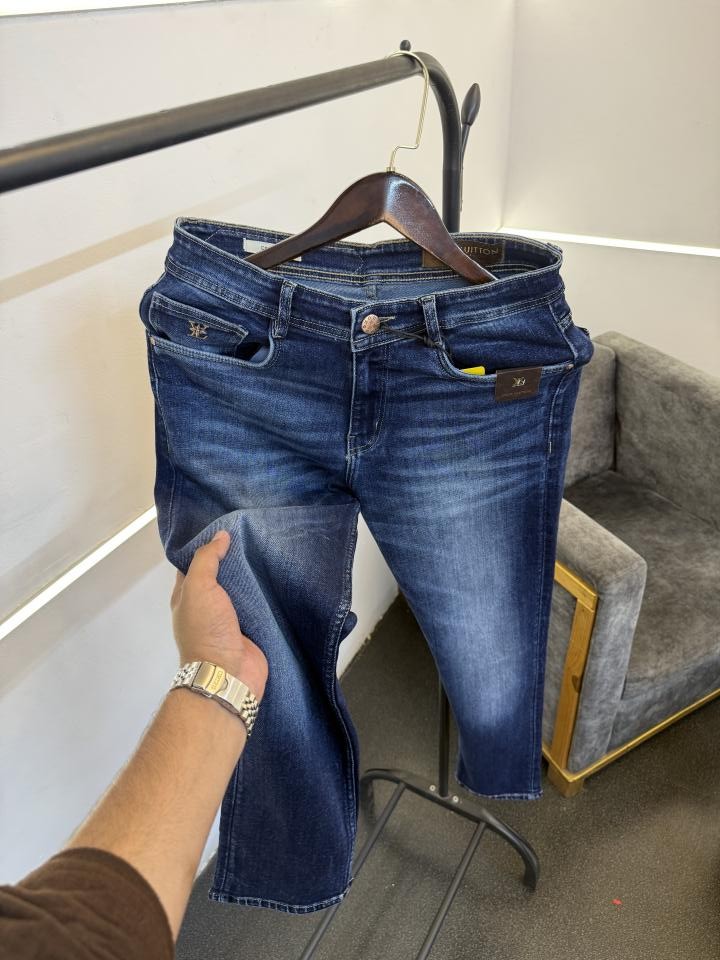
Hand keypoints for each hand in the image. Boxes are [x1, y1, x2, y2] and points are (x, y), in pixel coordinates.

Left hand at [170, 530, 267, 702]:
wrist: (229, 675)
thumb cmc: (207, 630)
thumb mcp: (198, 588)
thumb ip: (207, 560)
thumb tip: (221, 535)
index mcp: (188, 595)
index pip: (195, 562)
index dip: (206, 544)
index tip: (225, 524)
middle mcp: (208, 604)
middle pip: (222, 573)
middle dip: (234, 556)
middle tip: (254, 532)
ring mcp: (231, 617)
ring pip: (242, 587)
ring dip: (253, 573)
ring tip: (271, 547)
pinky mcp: (253, 626)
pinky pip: (260, 603)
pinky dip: (267, 591)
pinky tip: (280, 573)